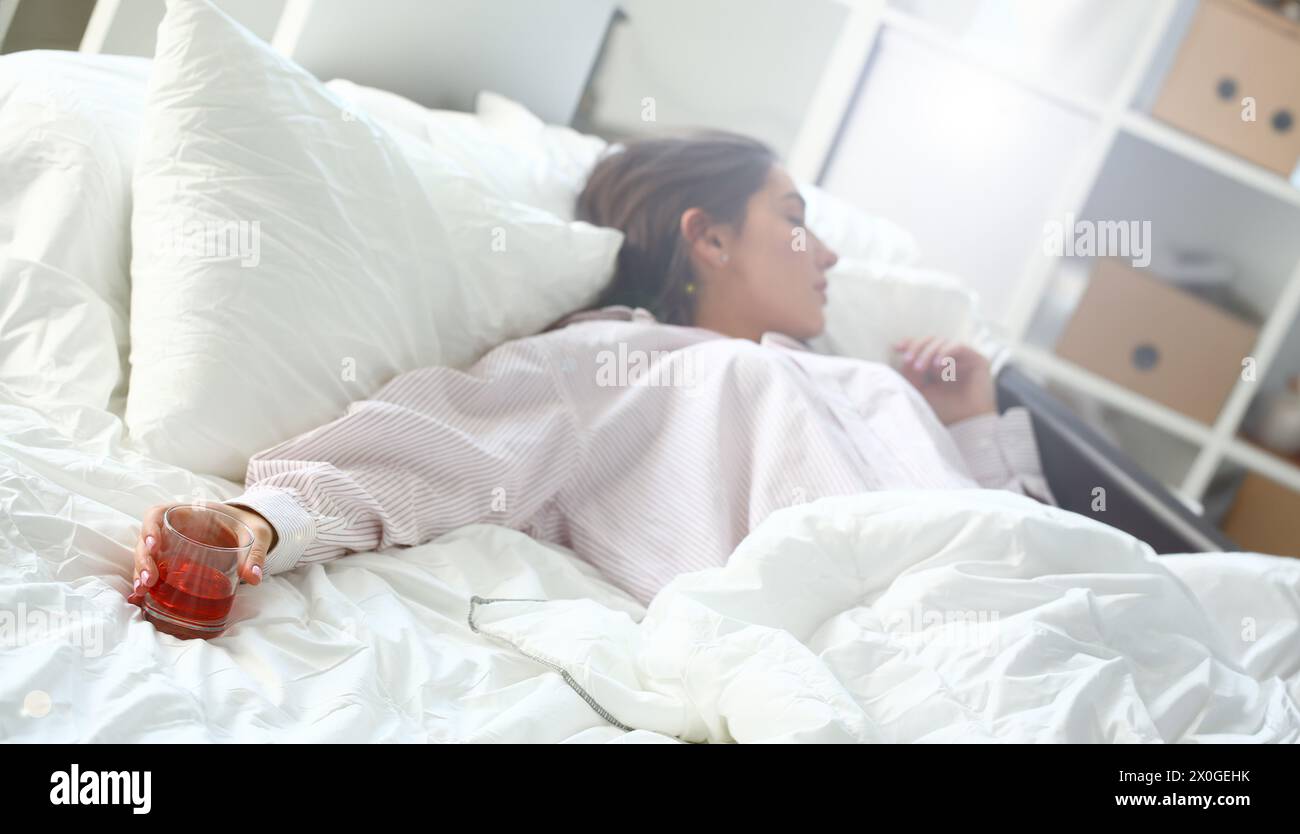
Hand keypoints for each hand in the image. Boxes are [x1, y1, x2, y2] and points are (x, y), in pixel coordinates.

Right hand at [126, 500, 275, 605]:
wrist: (250, 530)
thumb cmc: (248, 526)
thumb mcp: (256, 534)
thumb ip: (255, 553)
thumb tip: (253, 578)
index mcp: (189, 513)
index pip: (158, 513)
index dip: (150, 528)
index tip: (153, 545)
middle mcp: (174, 528)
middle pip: (146, 540)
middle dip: (143, 559)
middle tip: (148, 580)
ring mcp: (171, 545)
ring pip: (146, 556)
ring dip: (140, 572)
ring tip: (141, 592)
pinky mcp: (174, 561)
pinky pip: (155, 569)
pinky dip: (146, 582)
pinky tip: (140, 598)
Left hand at [892, 337, 996, 425]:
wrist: (966, 423)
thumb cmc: (943, 410)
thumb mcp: (919, 390)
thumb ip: (910, 373)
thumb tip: (902, 353)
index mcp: (936, 365)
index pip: (923, 346)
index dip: (910, 343)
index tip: (898, 347)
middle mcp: (951, 360)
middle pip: (931, 341)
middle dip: (917, 348)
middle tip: (909, 361)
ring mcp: (964, 359)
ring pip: (942, 341)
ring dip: (929, 352)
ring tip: (921, 368)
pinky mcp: (977, 359)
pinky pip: (958, 346)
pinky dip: (945, 352)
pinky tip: (938, 365)